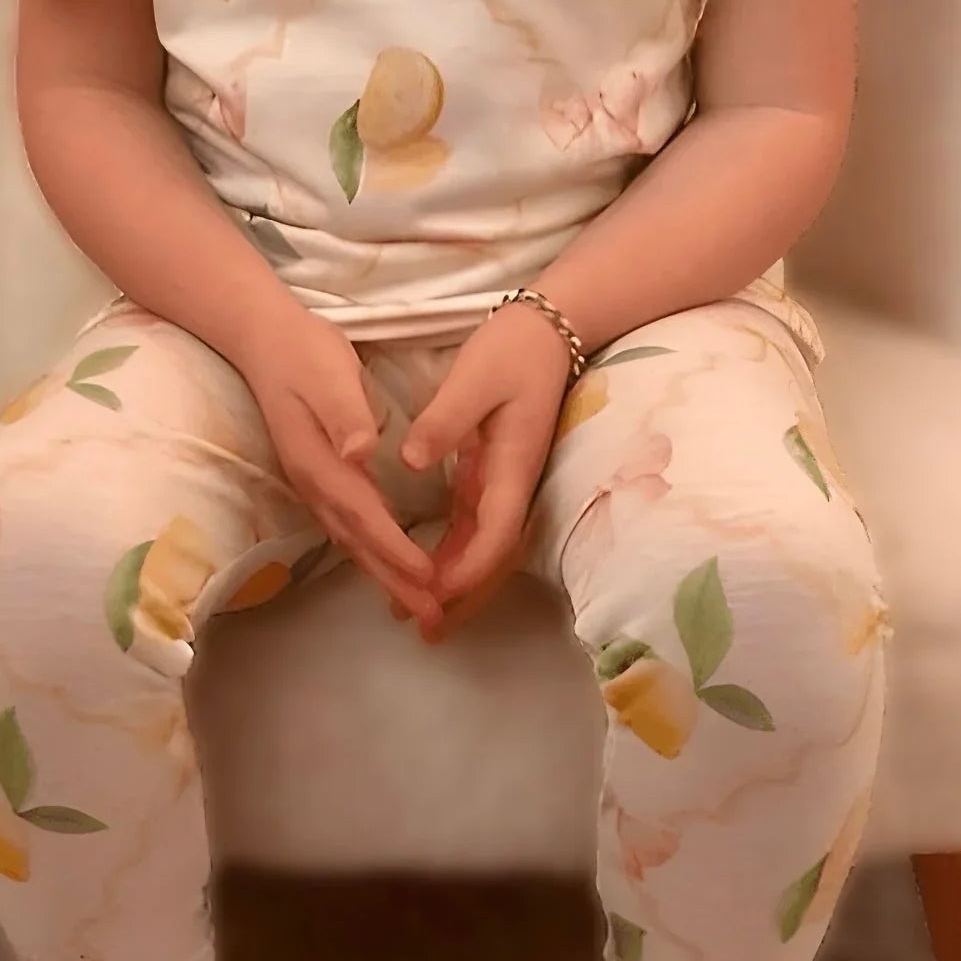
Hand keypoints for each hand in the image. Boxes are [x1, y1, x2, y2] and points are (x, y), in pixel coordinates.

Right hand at [233, 301, 447, 634]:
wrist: (264, 340)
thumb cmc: (304, 352)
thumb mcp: (328, 373)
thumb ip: (346, 414)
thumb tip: (360, 452)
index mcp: (318, 462)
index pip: (363, 515)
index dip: (395, 548)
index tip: (427, 576)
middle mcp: (312, 484)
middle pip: (357, 543)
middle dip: (394, 581)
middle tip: (432, 616)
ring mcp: (312, 484)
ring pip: (352, 541)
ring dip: (384, 575)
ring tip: (418, 605)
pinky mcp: (318, 478)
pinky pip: (348, 527)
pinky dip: (372, 553)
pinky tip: (389, 564)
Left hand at [390, 300, 573, 640]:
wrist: (547, 329)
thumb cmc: (511, 351)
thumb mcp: (474, 379)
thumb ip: (445, 420)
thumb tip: (413, 460)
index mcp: (512, 465)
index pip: (495, 531)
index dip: (469, 567)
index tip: (436, 591)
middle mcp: (513, 484)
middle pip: (494, 556)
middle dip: (463, 596)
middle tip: (426, 631)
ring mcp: (505, 482)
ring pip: (485, 548)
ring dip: (457, 584)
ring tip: (420, 619)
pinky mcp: (493, 474)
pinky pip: (476, 528)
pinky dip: (455, 555)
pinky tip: (428, 573)